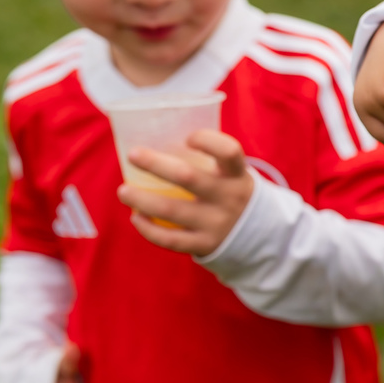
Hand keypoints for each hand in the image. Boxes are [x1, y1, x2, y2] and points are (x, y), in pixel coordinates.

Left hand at [116, 129, 255, 256]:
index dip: (207, 141)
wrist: (260, 235)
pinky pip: (171, 239)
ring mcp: (217, 223)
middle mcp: (229, 198)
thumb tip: (156, 137)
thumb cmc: (230, 192)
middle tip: (133, 155)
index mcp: (237, 175)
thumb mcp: (232, 175)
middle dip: (156, 164)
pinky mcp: (205, 244)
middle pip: (188, 178)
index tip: (187, 138)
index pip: (228, 152)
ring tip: (123, 191)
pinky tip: (136, 217)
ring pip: (172, 211)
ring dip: (142, 200)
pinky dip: (148, 229)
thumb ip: (206, 161)